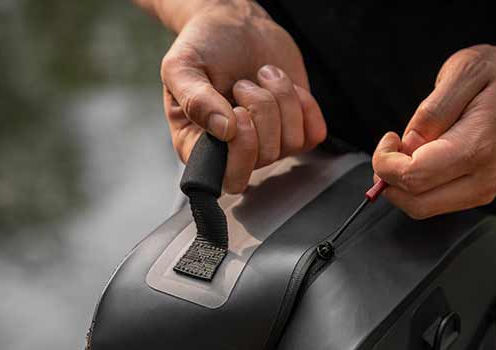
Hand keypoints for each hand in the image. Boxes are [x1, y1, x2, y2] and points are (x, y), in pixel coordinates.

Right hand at [160, 3, 326, 192]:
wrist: (234, 25)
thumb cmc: (203, 48)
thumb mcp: (182, 66)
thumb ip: (195, 99)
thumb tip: (225, 130)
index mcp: (200, 147)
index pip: (231, 179)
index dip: (242, 148)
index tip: (236, 111)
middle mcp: (236, 153)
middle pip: (265, 156)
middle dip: (260, 109)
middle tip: (242, 85)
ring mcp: (268, 143)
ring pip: (292, 142)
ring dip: (280, 98)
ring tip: (260, 76)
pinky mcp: (295, 129)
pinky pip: (314, 133)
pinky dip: (304, 103)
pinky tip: (283, 85)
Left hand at [371, 43, 495, 218]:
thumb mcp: (462, 71)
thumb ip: (432, 111)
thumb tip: (408, 146)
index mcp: (478, 147)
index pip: (414, 177)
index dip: (387, 162)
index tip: (388, 140)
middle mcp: (485, 177)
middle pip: (416, 203)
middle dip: (390, 181)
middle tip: (391, 151)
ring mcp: (485, 189)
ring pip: (424, 208)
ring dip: (404, 186)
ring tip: (410, 152)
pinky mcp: (482, 192)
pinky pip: (437, 203)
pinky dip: (420, 188)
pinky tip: (424, 160)